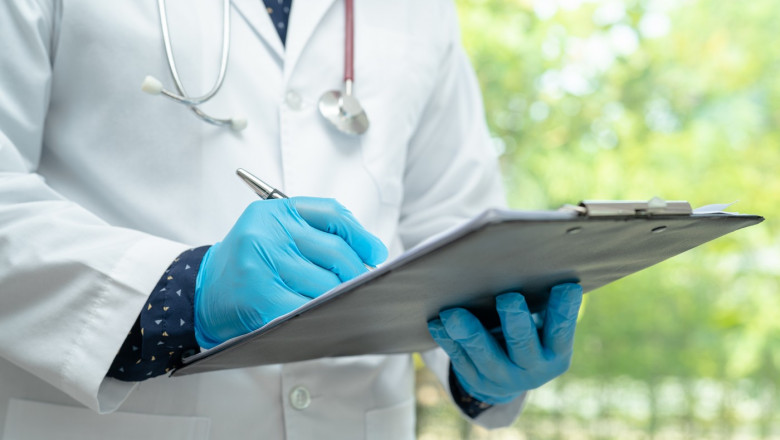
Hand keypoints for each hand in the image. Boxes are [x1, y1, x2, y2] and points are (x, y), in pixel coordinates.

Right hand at [195, 197, 387, 348]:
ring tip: (345, 302)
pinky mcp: (261, 297)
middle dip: (356, 272)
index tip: (376, 253)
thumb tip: (366, 256)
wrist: (199, 292)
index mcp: (275, 211)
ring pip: (326, 283)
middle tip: (362, 285)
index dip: (361, 235)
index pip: (332, 214)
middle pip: (335, 252)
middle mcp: (267, 232)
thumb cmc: (245, 262)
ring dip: (341, 297)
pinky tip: (328, 317)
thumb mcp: (272, 231)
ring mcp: (262, 264)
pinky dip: (323, 314)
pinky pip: (307, 307)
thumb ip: (313, 233)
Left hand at [428, 283, 582, 403]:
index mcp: (556, 353)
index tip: (566, 286)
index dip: (564, 311)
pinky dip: (449, 341)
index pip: (561, 331)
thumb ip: (542, 303)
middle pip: (523, 346)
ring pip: (486, 356)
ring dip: (469, 334)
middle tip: (507, 298)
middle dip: (515, 323)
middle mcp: (532, 369)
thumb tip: (540, 262)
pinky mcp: (476, 379)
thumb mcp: (543, 326)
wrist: (509, 378)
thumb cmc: (530, 335)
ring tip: (454, 314)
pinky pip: (460, 359)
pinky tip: (438, 323)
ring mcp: (502, 377)